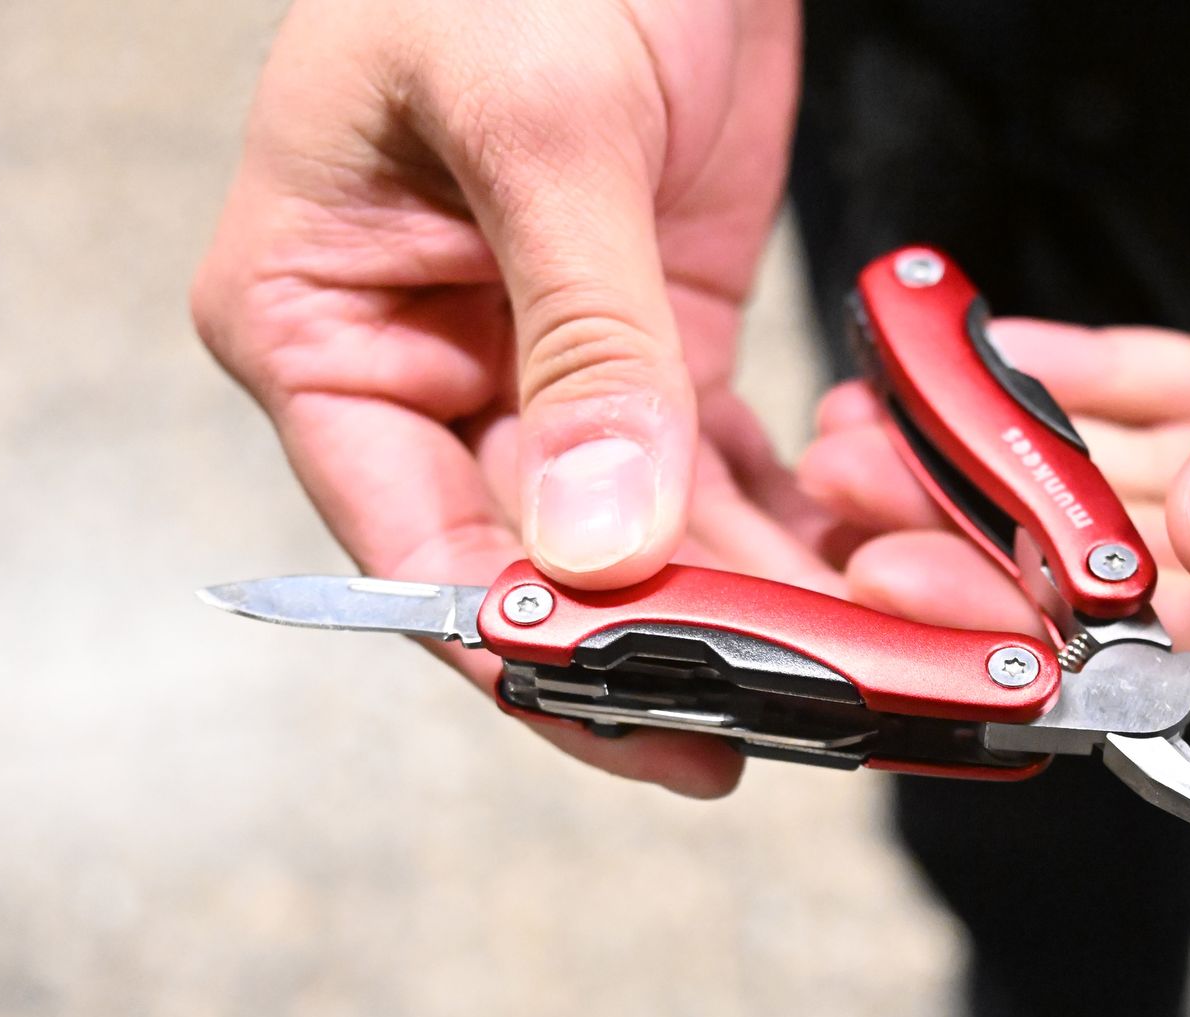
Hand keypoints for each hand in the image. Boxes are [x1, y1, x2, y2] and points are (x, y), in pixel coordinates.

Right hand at [193, 0, 829, 795]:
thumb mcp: (547, 126)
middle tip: (797, 714)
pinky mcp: (649, 351)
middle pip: (540, 567)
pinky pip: (710, 477)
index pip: (414, 543)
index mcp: (320, 324)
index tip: (659, 716)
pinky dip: (785, 527)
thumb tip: (597, 542)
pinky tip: (861, 568)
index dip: (535, 646)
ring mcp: (542, 370)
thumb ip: (581, 338)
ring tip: (869, 661)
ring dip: (753, 603)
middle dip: (672, 644)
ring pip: (642, 541)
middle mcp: (421, 370)